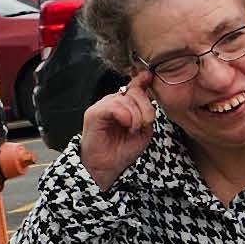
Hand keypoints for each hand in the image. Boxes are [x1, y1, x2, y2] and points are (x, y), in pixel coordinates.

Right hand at [79, 71, 157, 189]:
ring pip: (125, 99)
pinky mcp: (94, 113)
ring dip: (136, 115)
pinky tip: (127, 125)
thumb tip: (149, 97)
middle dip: (145, 107)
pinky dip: (124, 115)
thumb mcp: (143, 131)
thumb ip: (147, 114)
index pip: (133, 86)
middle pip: (134, 92)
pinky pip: (113, 106)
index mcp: (123, 105)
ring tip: (133, 129)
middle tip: (145, 124)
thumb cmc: (122, 150)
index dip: (142, 81)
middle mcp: (112, 102)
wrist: (106, 167)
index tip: (150, 76)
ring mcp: (102, 106)